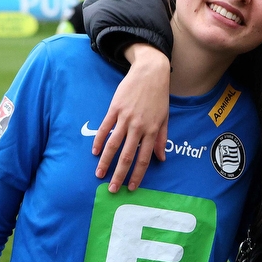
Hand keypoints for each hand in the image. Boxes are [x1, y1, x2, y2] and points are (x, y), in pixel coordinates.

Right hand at [92, 44, 170, 191]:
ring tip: (99, 174)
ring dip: (106, 162)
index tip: (131, 187)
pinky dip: (100, 141)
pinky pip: (105, 128)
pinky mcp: (115, 108)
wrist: (150, 72)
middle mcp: (138, 126)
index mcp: (152, 130)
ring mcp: (125, 117)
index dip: (137, 174)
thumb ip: (161, 139)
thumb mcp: (165, 117)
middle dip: (119, 174)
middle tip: (112, 189)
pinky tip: (95, 152)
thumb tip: (161, 158)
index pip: (144, 158)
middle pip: (127, 156)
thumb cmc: (159, 96)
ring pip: (114, 144)